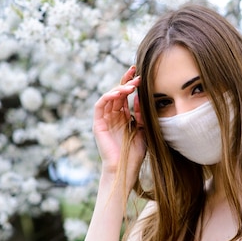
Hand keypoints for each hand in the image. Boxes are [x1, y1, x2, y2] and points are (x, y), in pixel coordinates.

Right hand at [93, 66, 145, 184]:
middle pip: (118, 93)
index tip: (141, 73)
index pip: (126, 96)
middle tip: (136, 72)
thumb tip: (140, 97)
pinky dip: (108, 97)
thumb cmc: (135, 153)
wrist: (125, 168)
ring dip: (119, 89)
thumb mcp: (143, 129)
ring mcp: (105, 119)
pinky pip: (100, 106)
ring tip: (131, 86)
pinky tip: (119, 93)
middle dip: (126, 81)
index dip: (131, 83)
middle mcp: (114, 116)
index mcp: (124, 116)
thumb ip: (141, 114)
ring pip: (109, 97)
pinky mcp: (98, 124)